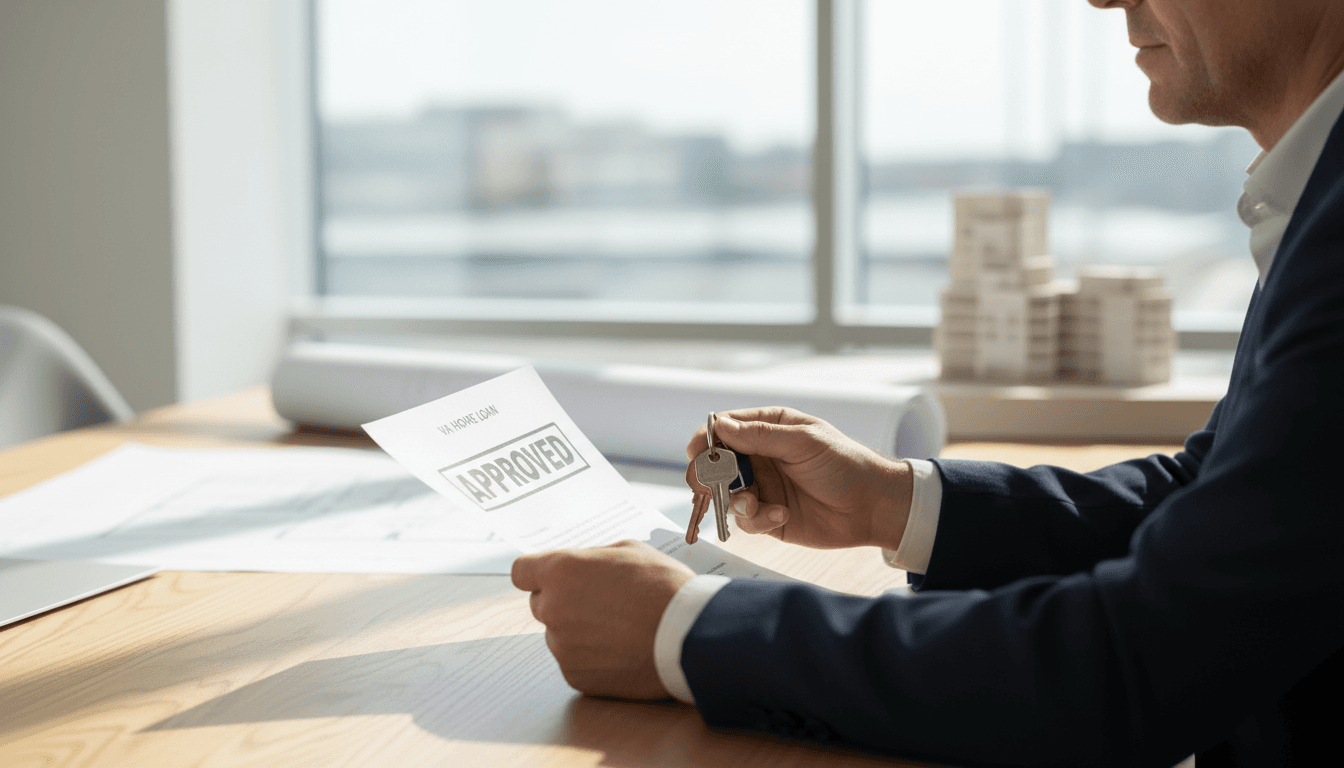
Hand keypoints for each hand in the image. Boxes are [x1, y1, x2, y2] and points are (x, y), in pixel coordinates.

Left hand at [511, 540, 694, 698]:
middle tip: (599, 602)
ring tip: (619, 629)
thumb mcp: (629, 550)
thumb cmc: (663, 587)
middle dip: (562, 601)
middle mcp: (552, 609)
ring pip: (559, 635)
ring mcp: (561, 646)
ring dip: (578, 631)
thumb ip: (593, 559)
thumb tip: (583, 567)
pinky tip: (621, 650)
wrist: (688, 636)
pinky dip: (592, 658)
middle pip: (540, 604)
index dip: (536, 573)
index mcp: (561, 571)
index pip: (521, 571)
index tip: (549, 578)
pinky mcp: (575, 676)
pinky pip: (574, 662)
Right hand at [686, 407, 911, 550]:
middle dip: (710, 476)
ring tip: (754, 504)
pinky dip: (757, 519)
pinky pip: (745, 520)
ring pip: (726, 494)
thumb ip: (760, 436)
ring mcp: (762, 487)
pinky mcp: (767, 516)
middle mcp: (760, 457)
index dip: (707, 440)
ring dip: (736, 500)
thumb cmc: (845, 464)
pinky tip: (781, 514)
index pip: (725, 428)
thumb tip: (720, 426)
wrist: (873, 507)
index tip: (698, 452)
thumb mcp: (804, 442)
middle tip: (710, 486)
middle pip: (716, 464)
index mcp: (768, 428)